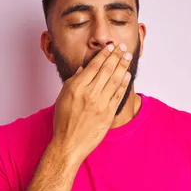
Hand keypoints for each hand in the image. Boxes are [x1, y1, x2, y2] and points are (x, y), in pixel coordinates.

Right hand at [51, 43, 132, 165]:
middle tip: (122, 47)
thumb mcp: (62, 98)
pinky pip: (118, 94)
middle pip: (107, 69)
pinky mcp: (108, 113)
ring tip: (127, 56)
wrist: (69, 144)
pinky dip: (124, 83)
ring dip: (123, 66)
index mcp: (76, 87)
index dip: (104, 54)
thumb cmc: (63, 122)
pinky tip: (127, 75)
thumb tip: (84, 68)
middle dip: (116, 56)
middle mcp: (89, 93)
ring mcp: (100, 104)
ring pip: (115, 80)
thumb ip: (73, 81)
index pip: (94, 65)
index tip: (110, 47)